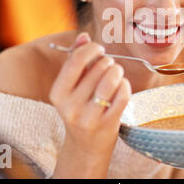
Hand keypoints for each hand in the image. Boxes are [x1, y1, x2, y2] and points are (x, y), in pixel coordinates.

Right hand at [50, 32, 130, 177]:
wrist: (86, 147)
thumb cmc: (80, 109)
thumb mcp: (71, 87)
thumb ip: (75, 60)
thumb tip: (84, 36)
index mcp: (58, 93)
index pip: (76, 60)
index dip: (92, 49)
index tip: (99, 49)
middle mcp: (71, 106)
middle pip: (98, 68)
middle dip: (108, 62)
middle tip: (109, 66)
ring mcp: (89, 117)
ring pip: (112, 79)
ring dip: (118, 72)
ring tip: (116, 74)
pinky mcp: (108, 124)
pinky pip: (123, 94)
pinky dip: (125, 86)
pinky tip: (121, 88)